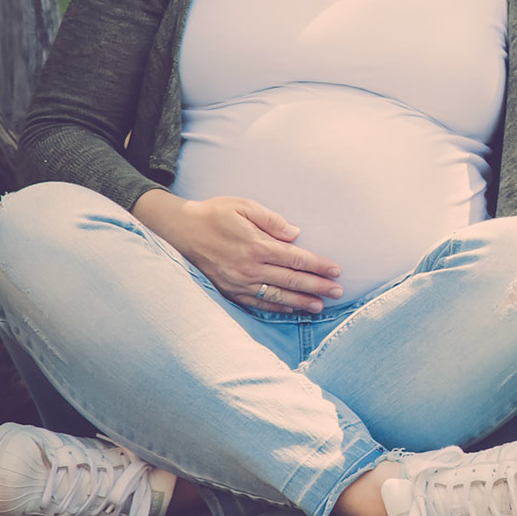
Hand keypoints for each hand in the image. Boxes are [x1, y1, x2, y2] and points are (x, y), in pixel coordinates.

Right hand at [133, 190, 341, 313]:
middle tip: (339, 292)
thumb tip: (295, 234)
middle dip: (318, 287)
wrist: (177, 230)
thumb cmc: (213, 214)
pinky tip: (291, 309)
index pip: (296, 259)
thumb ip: (271, 220)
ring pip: (277, 296)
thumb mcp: (243, 206)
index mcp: (256, 245)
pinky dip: (277, 308)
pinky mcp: (228, 291)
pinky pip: (258, 303)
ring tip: (320, 306)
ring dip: (301, 302)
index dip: (318, 266)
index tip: (336, 271)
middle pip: (291, 281)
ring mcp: (238, 283)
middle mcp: (249, 268)